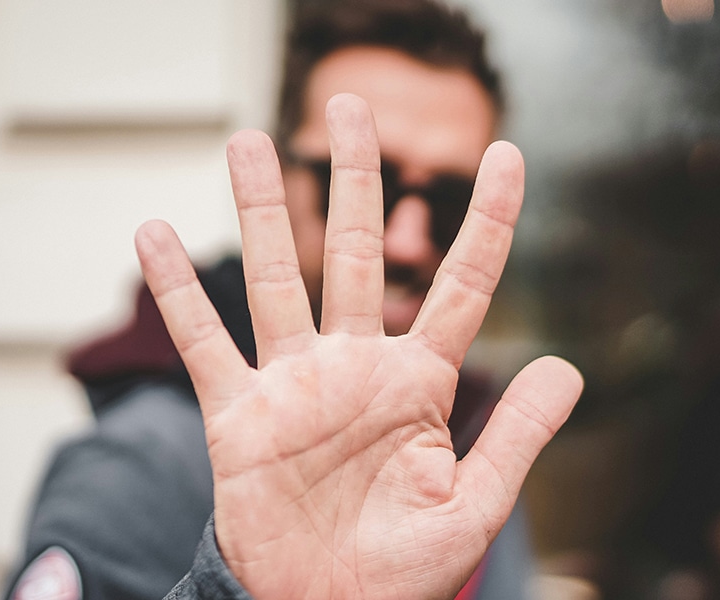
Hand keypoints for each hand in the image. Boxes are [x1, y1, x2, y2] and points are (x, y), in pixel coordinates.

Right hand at [135, 93, 581, 599]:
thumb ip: (515, 435)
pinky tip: (152, 232)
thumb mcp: (473, 507)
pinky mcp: (239, 415)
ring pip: (274, 279)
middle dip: (355, 180)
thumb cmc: (403, 574)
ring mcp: (293, 386)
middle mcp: (354, 368)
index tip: (511, 155)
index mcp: (418, 384)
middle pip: (354, 253)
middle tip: (351, 106)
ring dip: (257, 210)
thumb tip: (567, 364)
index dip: (489, 222)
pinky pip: (205, 341)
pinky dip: (179, 291)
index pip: (461, 287)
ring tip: (246, 140)